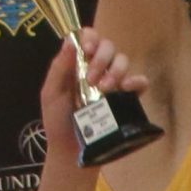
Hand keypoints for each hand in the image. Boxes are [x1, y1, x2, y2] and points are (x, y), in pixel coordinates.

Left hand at [38, 30, 145, 156]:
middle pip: (108, 46)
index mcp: (78, 64)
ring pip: (123, 61)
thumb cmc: (58, 122)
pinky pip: (139, 82)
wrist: (72, 152)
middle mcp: (97, 69)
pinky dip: (137, 81)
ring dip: (116, 70)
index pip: (89, 38)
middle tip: (91, 80)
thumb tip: (70, 40)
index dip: (91, 38)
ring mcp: (114, 83)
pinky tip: (129, 88)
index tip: (87, 50)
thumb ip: (59, 68)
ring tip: (105, 89)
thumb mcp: (51, 94)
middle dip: (101, 59)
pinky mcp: (127, 99)